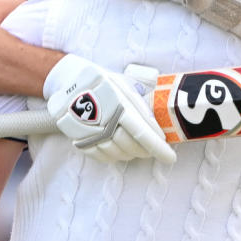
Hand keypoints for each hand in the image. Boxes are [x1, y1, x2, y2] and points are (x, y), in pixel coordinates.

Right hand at [43, 54, 175, 163]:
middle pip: (131, 147)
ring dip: (130, 153)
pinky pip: (102, 156)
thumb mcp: (123, 84)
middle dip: (146, 151)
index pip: (143, 134)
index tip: (170, 158)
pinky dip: (113, 156)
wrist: (69, 82)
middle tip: (152, 149)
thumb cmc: (102, 81)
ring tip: (134, 146)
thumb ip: (140, 102)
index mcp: (119, 107)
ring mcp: (91, 134)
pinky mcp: (80, 140)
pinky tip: (117, 147)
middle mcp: (105, 123)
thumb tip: (156, 121)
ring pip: (117, 154)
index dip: (158, 149)